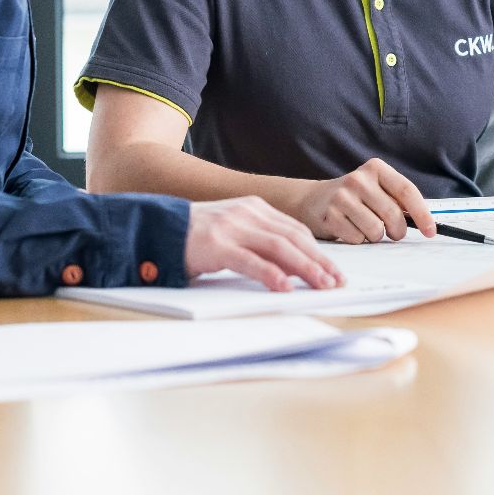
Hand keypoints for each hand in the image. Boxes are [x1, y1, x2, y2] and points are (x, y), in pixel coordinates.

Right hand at [185, 196, 342, 291]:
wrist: (157, 229)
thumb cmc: (197, 236)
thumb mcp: (234, 231)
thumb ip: (260, 242)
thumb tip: (293, 268)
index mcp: (254, 208)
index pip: (295, 229)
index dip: (317, 250)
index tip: (334, 269)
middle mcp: (247, 213)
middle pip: (293, 237)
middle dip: (319, 260)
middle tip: (336, 281)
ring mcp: (232, 227)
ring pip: (279, 247)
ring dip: (305, 268)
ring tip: (321, 285)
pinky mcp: (216, 245)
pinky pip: (250, 261)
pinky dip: (271, 274)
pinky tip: (285, 287)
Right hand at [293, 157, 438, 243]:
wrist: (313, 200)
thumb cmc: (355, 198)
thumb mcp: (376, 189)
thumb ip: (397, 201)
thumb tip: (425, 223)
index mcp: (376, 168)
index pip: (406, 190)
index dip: (422, 213)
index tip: (431, 231)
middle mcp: (358, 179)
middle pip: (393, 214)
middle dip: (397, 231)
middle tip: (393, 233)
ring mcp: (342, 196)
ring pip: (376, 230)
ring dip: (375, 236)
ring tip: (366, 227)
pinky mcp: (330, 215)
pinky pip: (357, 238)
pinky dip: (358, 239)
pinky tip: (349, 229)